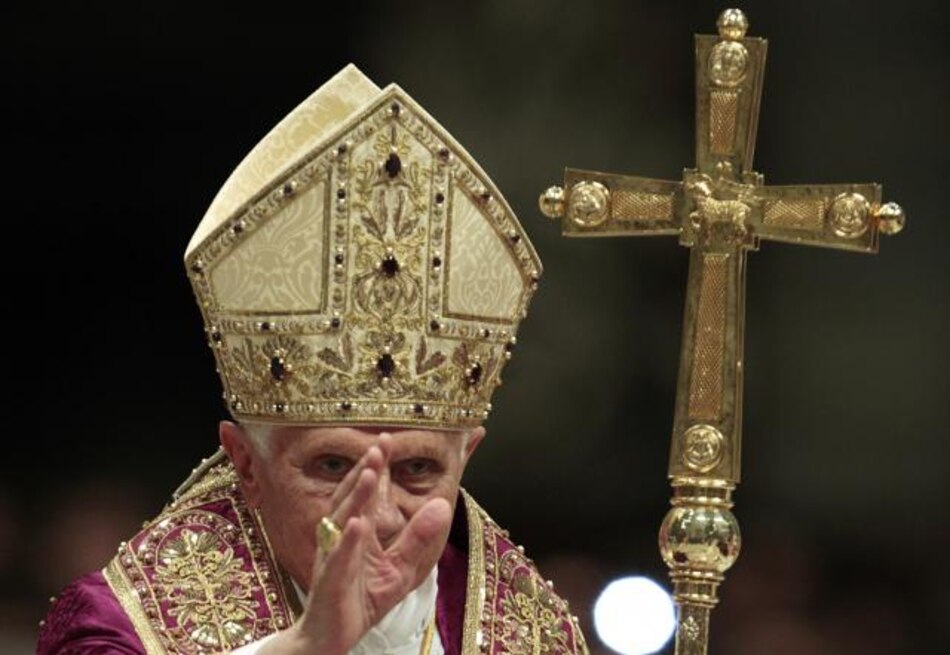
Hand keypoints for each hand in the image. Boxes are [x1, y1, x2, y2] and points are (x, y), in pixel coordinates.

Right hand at [259, 434, 451, 654]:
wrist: (330, 639)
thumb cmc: (360, 599)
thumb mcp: (400, 569)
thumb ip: (418, 538)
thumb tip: (443, 504)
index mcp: (357, 532)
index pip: (366, 494)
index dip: (375, 466)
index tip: (386, 439)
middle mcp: (340, 538)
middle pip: (352, 498)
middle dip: (365, 471)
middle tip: (379, 445)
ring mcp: (332, 558)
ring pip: (343, 521)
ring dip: (357, 496)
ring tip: (372, 472)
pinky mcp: (329, 583)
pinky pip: (337, 560)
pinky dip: (346, 542)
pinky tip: (357, 524)